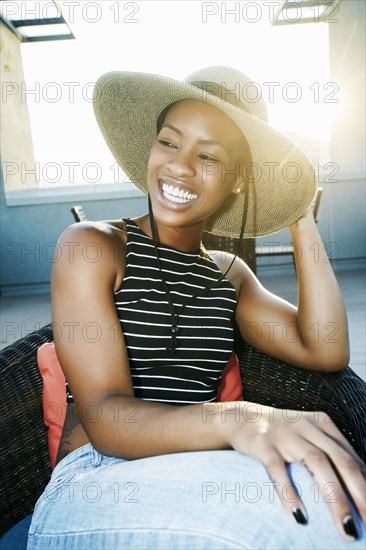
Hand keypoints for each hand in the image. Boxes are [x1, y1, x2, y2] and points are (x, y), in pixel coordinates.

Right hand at [227, 403, 365, 539]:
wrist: (242, 418)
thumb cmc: (282, 435)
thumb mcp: (308, 436)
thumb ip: (330, 453)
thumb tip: (360, 486)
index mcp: (322, 424)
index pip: (351, 457)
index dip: (365, 485)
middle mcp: (306, 426)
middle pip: (341, 460)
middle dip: (359, 494)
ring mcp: (284, 434)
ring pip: (317, 463)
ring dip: (335, 498)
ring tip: (346, 528)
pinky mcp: (262, 444)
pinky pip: (278, 470)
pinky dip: (290, 493)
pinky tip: (300, 517)